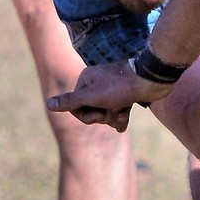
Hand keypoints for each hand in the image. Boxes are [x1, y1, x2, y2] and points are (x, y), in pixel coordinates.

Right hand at [48, 60, 171, 130]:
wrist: (150, 81)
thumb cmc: (120, 87)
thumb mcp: (92, 96)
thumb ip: (71, 102)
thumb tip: (49, 104)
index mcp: (86, 80)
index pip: (75, 107)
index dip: (87, 115)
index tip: (99, 114)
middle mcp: (97, 83)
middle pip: (91, 111)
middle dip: (103, 116)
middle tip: (113, 109)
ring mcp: (111, 90)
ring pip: (105, 113)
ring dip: (114, 117)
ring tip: (123, 111)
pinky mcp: (124, 95)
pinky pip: (117, 112)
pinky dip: (121, 116)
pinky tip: (126, 118)